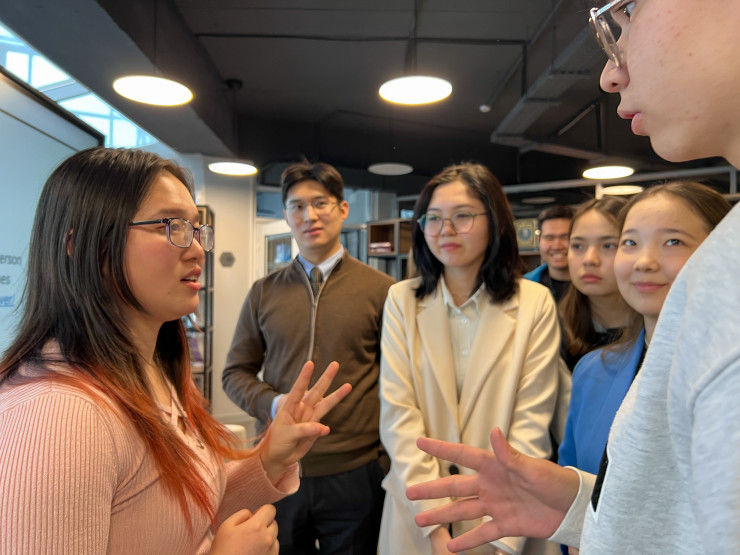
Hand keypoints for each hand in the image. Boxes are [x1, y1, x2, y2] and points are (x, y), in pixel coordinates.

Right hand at [210, 505, 277, 554]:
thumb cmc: (223, 551)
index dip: (261, 511)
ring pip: (274, 537)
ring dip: (266, 537)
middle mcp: (268, 538)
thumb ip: (242, 514)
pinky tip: (253, 552)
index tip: (254, 517)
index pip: (270, 509)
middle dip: (264, 524)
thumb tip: (252, 514)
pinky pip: (273, 549)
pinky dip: (267, 549)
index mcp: (257, 526)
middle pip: (273, 523)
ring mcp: (271, 551)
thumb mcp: (226, 526)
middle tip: (250, 533)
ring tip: (251, 545)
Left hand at [260, 361, 351, 483]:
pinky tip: (324, 431)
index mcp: (290, 406)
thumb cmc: (277, 441)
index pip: (298, 388)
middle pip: (316, 391)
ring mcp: (310, 419)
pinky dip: (323, 429)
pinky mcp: (316, 430)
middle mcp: (302, 409)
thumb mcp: (287, 434)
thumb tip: (324, 427)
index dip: (304, 376)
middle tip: (335, 364)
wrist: (279, 457)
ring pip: (325, 405)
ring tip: (348, 386)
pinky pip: (322, 427)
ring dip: (336, 396)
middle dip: (326, 378)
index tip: (310, 363)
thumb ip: (304, 430)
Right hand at [406, 427, 579, 552]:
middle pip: (455, 486)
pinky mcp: (506, 524)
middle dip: (432, 489)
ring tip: (421, 521)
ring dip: (442, 516)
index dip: (441, 448)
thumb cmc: (556, 481)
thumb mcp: (533, 468)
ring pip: (462, 510)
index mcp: (495, 466)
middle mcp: (491, 485)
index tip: (420, 442)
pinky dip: (467, 540)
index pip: (462, 455)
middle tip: (410, 492)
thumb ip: (509, 454)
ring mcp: (496, 505)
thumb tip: (494, 432)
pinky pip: (482, 533)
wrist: (574, 508)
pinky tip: (452, 546)